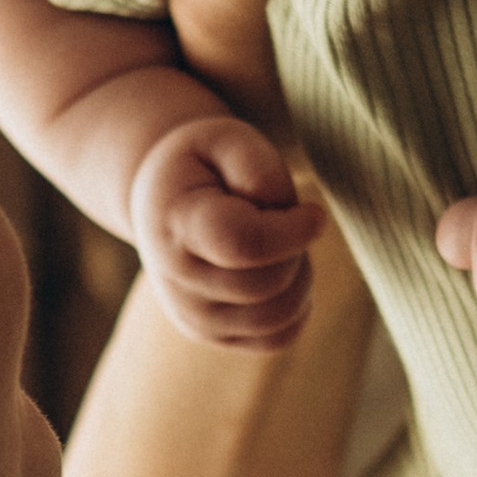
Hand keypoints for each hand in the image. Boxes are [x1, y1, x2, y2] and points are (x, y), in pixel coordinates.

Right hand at [132, 111, 318, 348]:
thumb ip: (258, 167)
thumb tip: (287, 214)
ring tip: (284, 245)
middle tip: (288, 219)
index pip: (245, 245)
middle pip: (269, 283)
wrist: (161, 200)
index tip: (314, 212)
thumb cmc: (203, 164)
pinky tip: (283, 273)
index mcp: (176, 224)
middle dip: (296, 249)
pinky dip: (296, 308)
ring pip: (278, 316)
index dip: (293, 231)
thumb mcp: (226, 138)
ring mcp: (192, 316)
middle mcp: (177, 281)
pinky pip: (278, 338)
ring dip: (300, 278)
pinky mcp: (212, 336)